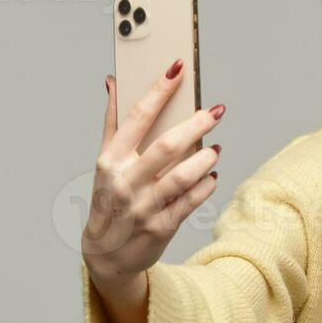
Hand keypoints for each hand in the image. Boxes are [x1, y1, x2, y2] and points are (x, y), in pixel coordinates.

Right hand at [82, 60, 223, 297]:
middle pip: (167, 145)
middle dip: (196, 124)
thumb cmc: (109, 199)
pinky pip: (191, 201)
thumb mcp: (105, 161)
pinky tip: (212, 175)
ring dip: (206, 158)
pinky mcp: (162, 227)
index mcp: (110, 160)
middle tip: (215, 112)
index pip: (137, 117)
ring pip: (183, 175)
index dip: (158, 90)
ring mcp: (144, 206)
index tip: (178, 68)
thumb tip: (113, 80)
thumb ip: (113, 121)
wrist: (107, 254)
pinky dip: (206, 185)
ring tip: (215, 149)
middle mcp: (125, 181)